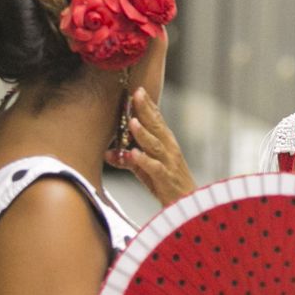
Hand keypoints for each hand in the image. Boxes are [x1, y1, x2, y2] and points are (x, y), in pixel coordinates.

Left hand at [106, 88, 195, 205]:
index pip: (157, 120)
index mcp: (166, 143)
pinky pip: (154, 168)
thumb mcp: (145, 169)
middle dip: (146, 110)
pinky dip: (143, 160)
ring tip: (131, 121)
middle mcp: (169, 149)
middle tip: (137, 94)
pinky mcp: (166, 179)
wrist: (187, 205)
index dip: (148, 105)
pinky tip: (133, 154)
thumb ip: (128, 160)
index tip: (138, 90)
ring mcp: (169, 163)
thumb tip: (107, 153)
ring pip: (155, 145)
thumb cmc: (166, 184)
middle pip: (157, 126)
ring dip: (143, 133)